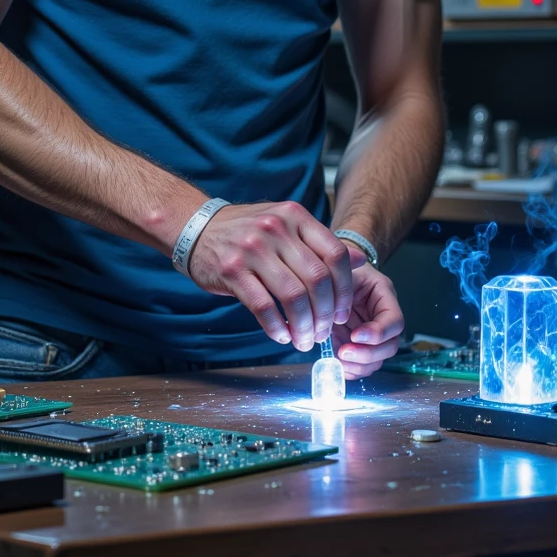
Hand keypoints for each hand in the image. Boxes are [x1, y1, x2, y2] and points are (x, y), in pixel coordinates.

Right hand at [188, 201, 352, 351]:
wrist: (197, 227)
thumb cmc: (246, 230)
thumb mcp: (286, 224)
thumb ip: (319, 243)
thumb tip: (359, 261)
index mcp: (295, 216)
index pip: (335, 254)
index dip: (344, 289)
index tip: (342, 312)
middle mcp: (276, 229)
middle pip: (318, 279)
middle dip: (325, 314)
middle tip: (323, 333)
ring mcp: (252, 249)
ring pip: (293, 297)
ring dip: (303, 326)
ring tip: (304, 339)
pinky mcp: (232, 271)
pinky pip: (264, 307)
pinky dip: (277, 327)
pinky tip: (282, 335)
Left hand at [329, 256, 403, 379]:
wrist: (332, 272)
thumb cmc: (338, 267)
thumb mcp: (342, 267)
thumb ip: (341, 279)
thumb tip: (336, 298)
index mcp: (384, 296)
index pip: (394, 321)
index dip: (378, 333)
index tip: (355, 335)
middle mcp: (383, 318)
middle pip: (390, 345)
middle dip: (368, 354)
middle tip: (344, 352)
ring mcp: (373, 335)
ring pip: (378, 359)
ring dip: (359, 365)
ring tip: (339, 359)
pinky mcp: (359, 346)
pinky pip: (363, 365)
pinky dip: (352, 370)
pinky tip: (338, 365)